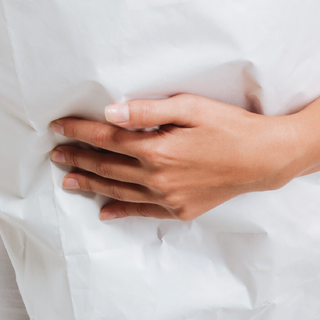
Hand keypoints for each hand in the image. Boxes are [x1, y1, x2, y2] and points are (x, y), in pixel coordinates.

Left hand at [49, 95, 302, 221]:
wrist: (264, 159)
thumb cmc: (229, 125)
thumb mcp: (190, 107)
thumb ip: (148, 111)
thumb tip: (112, 112)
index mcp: (157, 149)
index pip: (107, 137)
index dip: (80, 130)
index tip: (58, 126)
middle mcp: (157, 177)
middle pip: (107, 166)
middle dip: (78, 158)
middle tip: (55, 154)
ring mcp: (168, 198)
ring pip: (118, 191)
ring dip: (90, 184)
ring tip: (67, 181)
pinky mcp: (180, 210)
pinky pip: (142, 212)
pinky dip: (120, 211)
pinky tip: (104, 211)